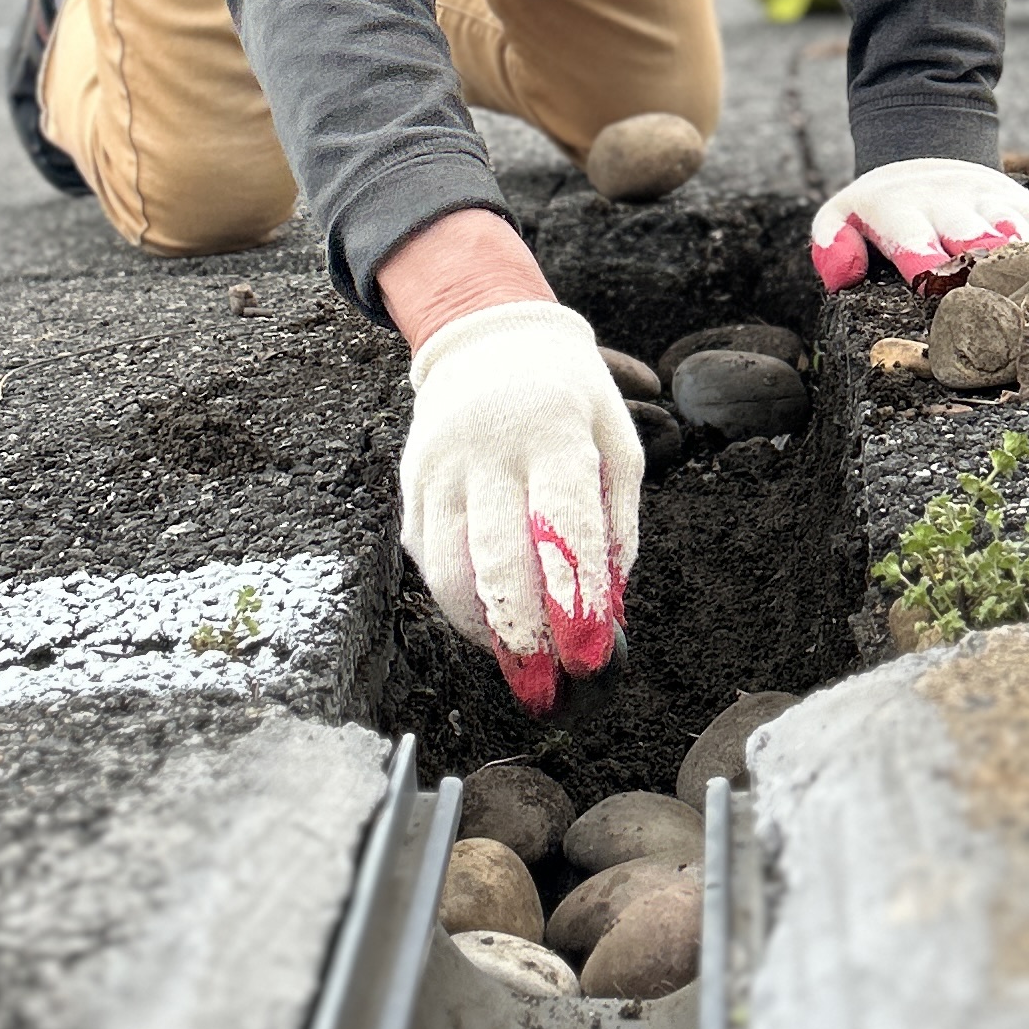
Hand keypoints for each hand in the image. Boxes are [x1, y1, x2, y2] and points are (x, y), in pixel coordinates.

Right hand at [399, 301, 642, 712]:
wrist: (490, 339)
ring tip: (515, 665)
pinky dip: (453, 600)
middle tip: (547, 689)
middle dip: (525, 632)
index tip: (590, 658)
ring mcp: (441, 466)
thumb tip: (609, 605)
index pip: (564, 525)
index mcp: (553, 431)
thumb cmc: (569, 398)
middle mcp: (489, 448)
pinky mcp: (411, 483)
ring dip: (482, 628)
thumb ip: (617, 520)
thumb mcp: (615, 438)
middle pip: (499, 555)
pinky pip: (425, 555)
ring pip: (448, 565)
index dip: (576, 598)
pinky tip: (486, 624)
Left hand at [810, 158, 1028, 291]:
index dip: (924, 264)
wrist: (921, 157)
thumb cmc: (879, 209)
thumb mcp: (839, 216)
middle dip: (984, 263)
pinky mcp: (1016, 199)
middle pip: (969, 235)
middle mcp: (946, 204)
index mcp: (899, 211)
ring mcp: (985, 199)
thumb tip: (840, 277)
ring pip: (1010, 225)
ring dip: (1027, 252)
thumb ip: (831, 245)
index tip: (935, 289)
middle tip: (1001, 294)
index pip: (911, 240)